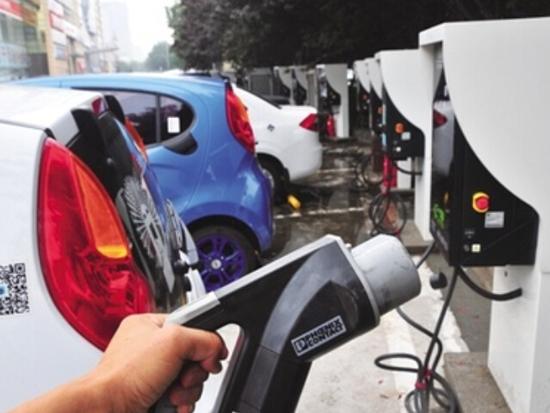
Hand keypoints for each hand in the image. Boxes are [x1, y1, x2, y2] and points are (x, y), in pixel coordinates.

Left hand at [95, 314, 226, 412]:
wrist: (105, 412)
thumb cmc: (122, 376)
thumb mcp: (173, 341)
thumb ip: (204, 338)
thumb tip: (216, 350)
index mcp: (151, 325)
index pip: (192, 326)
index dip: (204, 342)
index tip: (209, 355)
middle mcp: (152, 350)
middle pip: (195, 356)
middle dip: (194, 371)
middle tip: (181, 376)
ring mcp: (154, 375)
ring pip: (191, 379)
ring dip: (188, 390)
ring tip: (171, 393)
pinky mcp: (156, 396)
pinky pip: (183, 397)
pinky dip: (181, 403)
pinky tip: (170, 404)